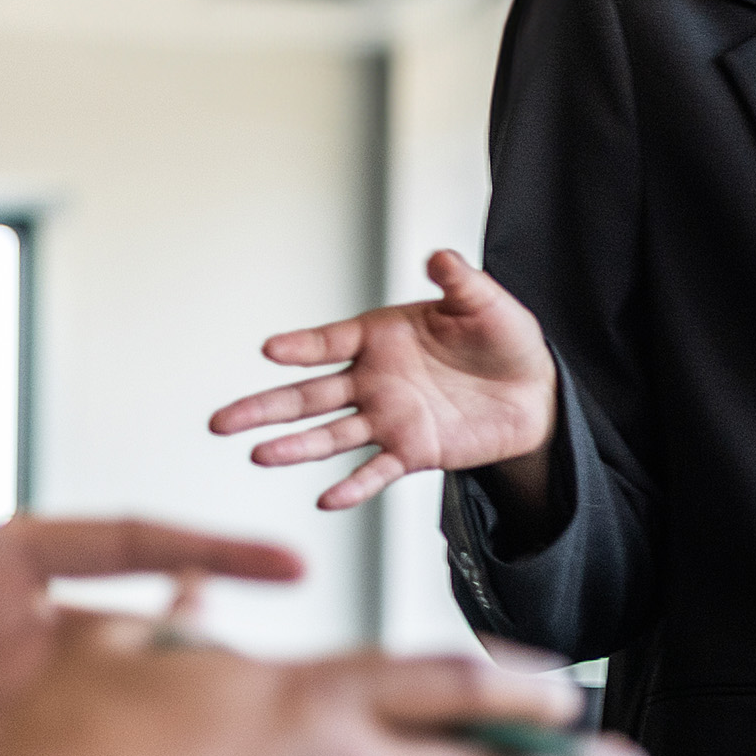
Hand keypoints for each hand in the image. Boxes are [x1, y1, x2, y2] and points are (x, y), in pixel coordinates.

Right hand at [210, 250, 556, 511]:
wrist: (534, 391)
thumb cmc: (502, 338)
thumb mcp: (483, 302)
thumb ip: (458, 281)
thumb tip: (439, 257)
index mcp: (380, 337)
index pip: (328, 341)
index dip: (300, 347)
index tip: (269, 350)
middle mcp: (373, 380)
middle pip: (308, 396)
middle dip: (264, 407)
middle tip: (221, 421)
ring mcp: (387, 419)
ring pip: (330, 435)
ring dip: (295, 447)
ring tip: (259, 455)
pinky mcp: (411, 452)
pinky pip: (376, 472)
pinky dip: (352, 487)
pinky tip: (327, 498)